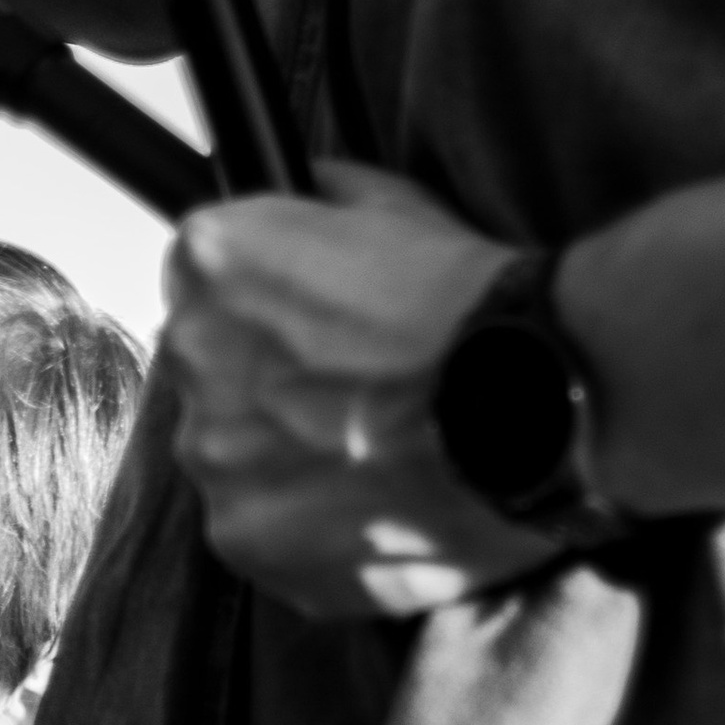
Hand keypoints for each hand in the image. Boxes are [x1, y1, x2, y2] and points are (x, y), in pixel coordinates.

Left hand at [161, 175, 553, 619]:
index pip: (207, 285)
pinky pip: (261, 532)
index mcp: (212, 262)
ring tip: (376, 462)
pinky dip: (307, 529)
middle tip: (356, 401)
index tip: (318, 335)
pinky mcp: (242, 538)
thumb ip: (335, 203)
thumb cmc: (474, 308)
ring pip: (233, 460)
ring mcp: (212, 454)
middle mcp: (191, 354)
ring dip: (287, 462)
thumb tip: (316, 186)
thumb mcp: (405, 210)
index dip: (270, 311)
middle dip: (272, 387)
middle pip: (214, 375)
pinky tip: (376, 509)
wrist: (534, 407)